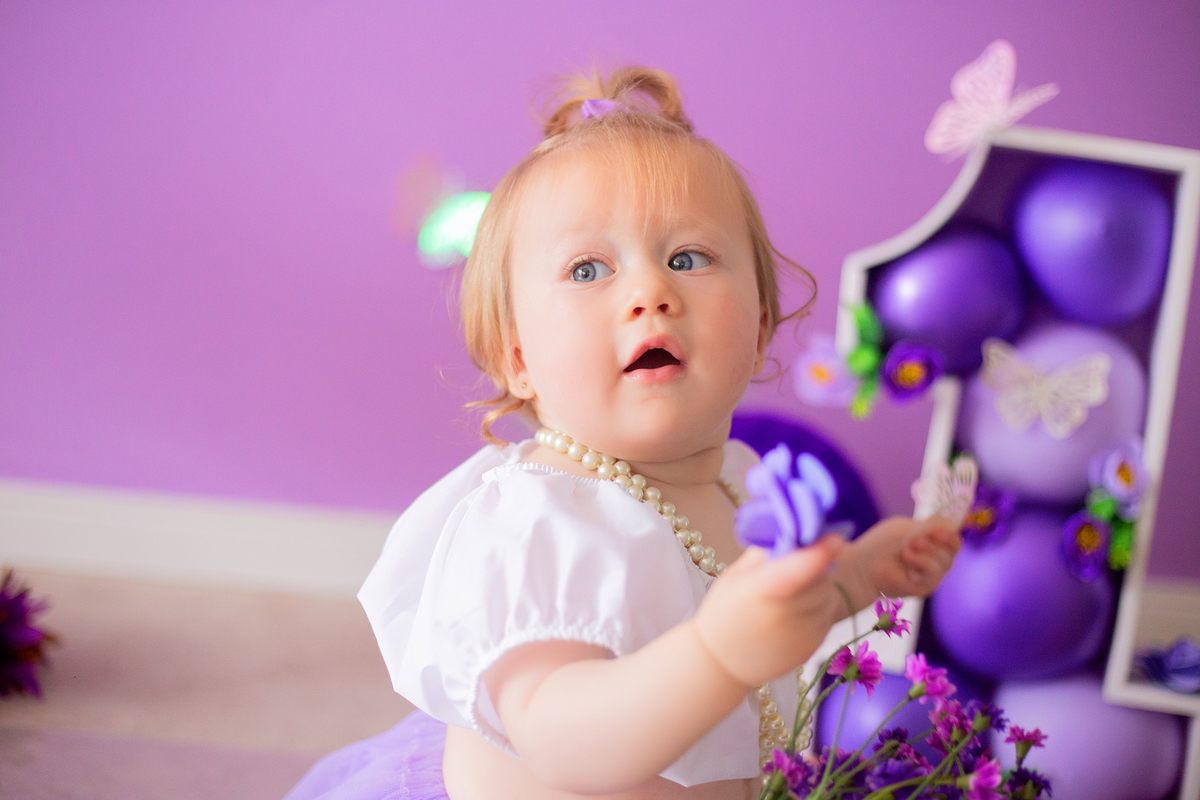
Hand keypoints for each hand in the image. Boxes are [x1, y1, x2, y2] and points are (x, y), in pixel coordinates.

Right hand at [691, 535, 845, 687]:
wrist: (721, 662)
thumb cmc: (725, 611)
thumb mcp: (737, 575)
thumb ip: (767, 551)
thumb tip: (796, 528)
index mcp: (762, 590)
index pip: (799, 569)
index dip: (820, 552)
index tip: (835, 537)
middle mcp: (786, 615)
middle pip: (820, 578)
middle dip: (815, 565)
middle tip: (796, 564)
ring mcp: (803, 634)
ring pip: (827, 595)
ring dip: (817, 585)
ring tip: (790, 592)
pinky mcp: (814, 646)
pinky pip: (826, 614)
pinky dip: (816, 606)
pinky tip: (792, 613)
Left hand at [851, 516, 960, 600]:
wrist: (862, 566)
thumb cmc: (880, 545)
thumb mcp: (904, 529)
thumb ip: (927, 527)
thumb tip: (950, 522)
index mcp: (932, 541)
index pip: (952, 536)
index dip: (948, 531)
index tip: (936, 528)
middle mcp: (936, 558)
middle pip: (953, 547)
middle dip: (938, 539)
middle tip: (915, 538)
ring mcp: (932, 573)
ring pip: (946, 560)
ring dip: (927, 550)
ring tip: (907, 548)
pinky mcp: (926, 586)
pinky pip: (935, 572)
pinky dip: (922, 562)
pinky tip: (907, 557)